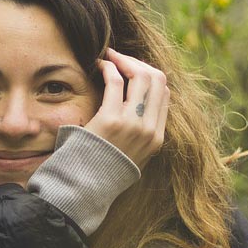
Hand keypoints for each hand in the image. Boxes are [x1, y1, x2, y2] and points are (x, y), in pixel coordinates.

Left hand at [84, 47, 168, 168]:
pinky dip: (109, 67)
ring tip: (109, 57)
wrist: (83, 190)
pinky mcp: (112, 120)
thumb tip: (137, 104)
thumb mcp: (129, 156)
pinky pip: (116, 81)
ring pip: (141, 76)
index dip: (149, 75)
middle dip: (137, 63)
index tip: (131, 70)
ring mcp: (133, 125)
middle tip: (119, 58)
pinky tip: (99, 65)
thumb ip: (138, 133)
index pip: (164, 94)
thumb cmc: (100, 171)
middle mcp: (149, 130)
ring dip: (123, 60)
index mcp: (157, 138)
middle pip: (157, 80)